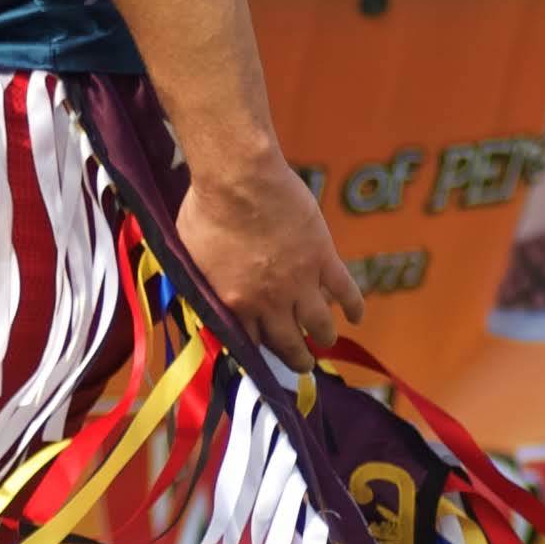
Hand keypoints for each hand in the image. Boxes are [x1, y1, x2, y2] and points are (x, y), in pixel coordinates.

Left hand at [175, 159, 364, 369]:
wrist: (239, 179)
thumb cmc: (205, 209)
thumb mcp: (188, 254)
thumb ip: (199, 279)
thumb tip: (196, 291)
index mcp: (234, 303)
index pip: (248, 341)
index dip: (258, 351)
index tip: (263, 356)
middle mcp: (270, 301)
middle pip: (287, 341)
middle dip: (296, 358)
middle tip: (302, 364)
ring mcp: (300, 281)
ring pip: (318, 323)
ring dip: (324, 336)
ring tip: (327, 340)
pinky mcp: (323, 258)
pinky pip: (345, 290)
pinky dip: (353, 306)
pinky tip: (356, 316)